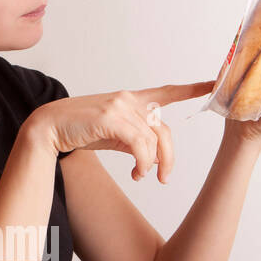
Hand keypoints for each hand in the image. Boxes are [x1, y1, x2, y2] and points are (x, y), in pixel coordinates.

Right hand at [27, 81, 214, 182]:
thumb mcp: (113, 135)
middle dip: (169, 157)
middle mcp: (129, 99)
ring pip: (153, 140)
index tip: (212, 83)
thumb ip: (134, 140)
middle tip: (165, 178)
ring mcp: (121, 106)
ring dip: (152, 164)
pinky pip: (140, 145)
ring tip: (141, 176)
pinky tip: (137, 173)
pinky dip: (143, 163)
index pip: (167, 92)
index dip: (191, 89)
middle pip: (164, 129)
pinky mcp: (112, 118)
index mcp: (131, 99)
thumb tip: (150, 158)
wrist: (49, 127)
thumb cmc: (79, 131)